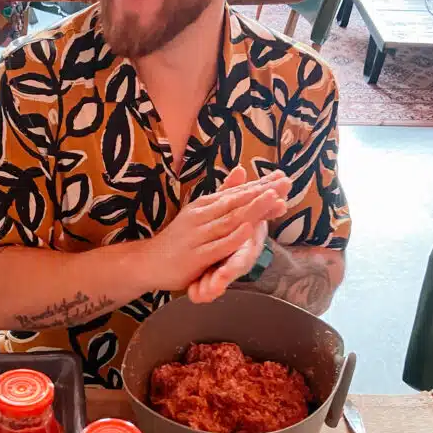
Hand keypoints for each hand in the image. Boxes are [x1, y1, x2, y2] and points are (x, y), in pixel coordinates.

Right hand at [136, 166, 289, 292]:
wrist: (147, 262)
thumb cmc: (178, 240)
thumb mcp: (199, 213)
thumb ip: (222, 195)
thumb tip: (241, 171)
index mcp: (205, 205)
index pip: (237, 193)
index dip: (260, 185)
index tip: (283, 177)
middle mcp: (201, 216)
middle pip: (236, 202)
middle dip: (262, 192)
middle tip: (286, 182)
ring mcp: (198, 235)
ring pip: (229, 220)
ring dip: (252, 209)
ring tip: (273, 198)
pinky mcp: (196, 257)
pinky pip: (218, 246)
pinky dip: (234, 237)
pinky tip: (249, 229)